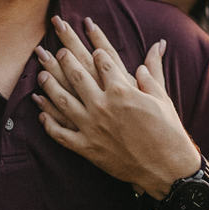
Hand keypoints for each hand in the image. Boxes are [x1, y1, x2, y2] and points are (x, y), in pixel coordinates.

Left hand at [32, 15, 199, 198]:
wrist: (166, 168)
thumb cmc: (167, 131)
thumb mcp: (162, 97)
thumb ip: (153, 70)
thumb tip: (156, 45)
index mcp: (121, 90)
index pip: (102, 61)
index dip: (96, 47)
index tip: (90, 41)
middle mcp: (102, 105)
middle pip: (76, 75)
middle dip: (65, 58)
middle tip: (56, 49)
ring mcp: (91, 127)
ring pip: (62, 100)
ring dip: (49, 85)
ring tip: (41, 74)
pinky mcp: (86, 148)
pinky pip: (60, 133)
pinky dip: (48, 122)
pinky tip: (41, 113)